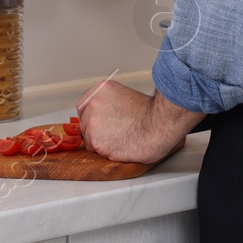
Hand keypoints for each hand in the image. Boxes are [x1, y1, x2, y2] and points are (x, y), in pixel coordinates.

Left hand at [76, 80, 202, 163]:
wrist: (159, 125)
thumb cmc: (150, 113)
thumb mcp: (125, 96)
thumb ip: (108, 103)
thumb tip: (103, 114)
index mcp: (100, 90)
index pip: (83, 106)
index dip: (91, 117)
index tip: (99, 122)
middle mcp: (93, 105)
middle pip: (85, 123)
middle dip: (96, 131)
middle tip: (115, 132)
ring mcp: (93, 123)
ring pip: (90, 139)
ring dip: (103, 142)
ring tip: (122, 137)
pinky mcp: (96, 142)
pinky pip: (98, 151)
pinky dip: (108, 151)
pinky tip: (122, 144)